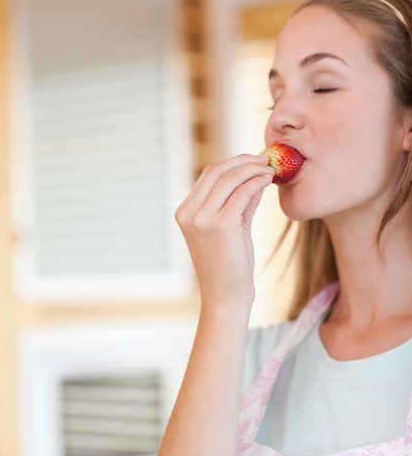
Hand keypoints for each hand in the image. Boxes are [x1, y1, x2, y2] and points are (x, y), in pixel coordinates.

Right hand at [175, 154, 273, 308]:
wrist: (226, 296)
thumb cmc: (229, 266)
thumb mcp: (231, 228)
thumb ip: (239, 202)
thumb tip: (255, 176)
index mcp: (185, 212)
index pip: (208, 175)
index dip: (233, 163)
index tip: (254, 161)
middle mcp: (190, 213)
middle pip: (217, 171)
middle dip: (244, 161)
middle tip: (266, 159)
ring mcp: (202, 219)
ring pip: (230, 178)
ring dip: (252, 169)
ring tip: (270, 169)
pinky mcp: (221, 225)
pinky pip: (242, 193)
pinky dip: (257, 182)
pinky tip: (268, 181)